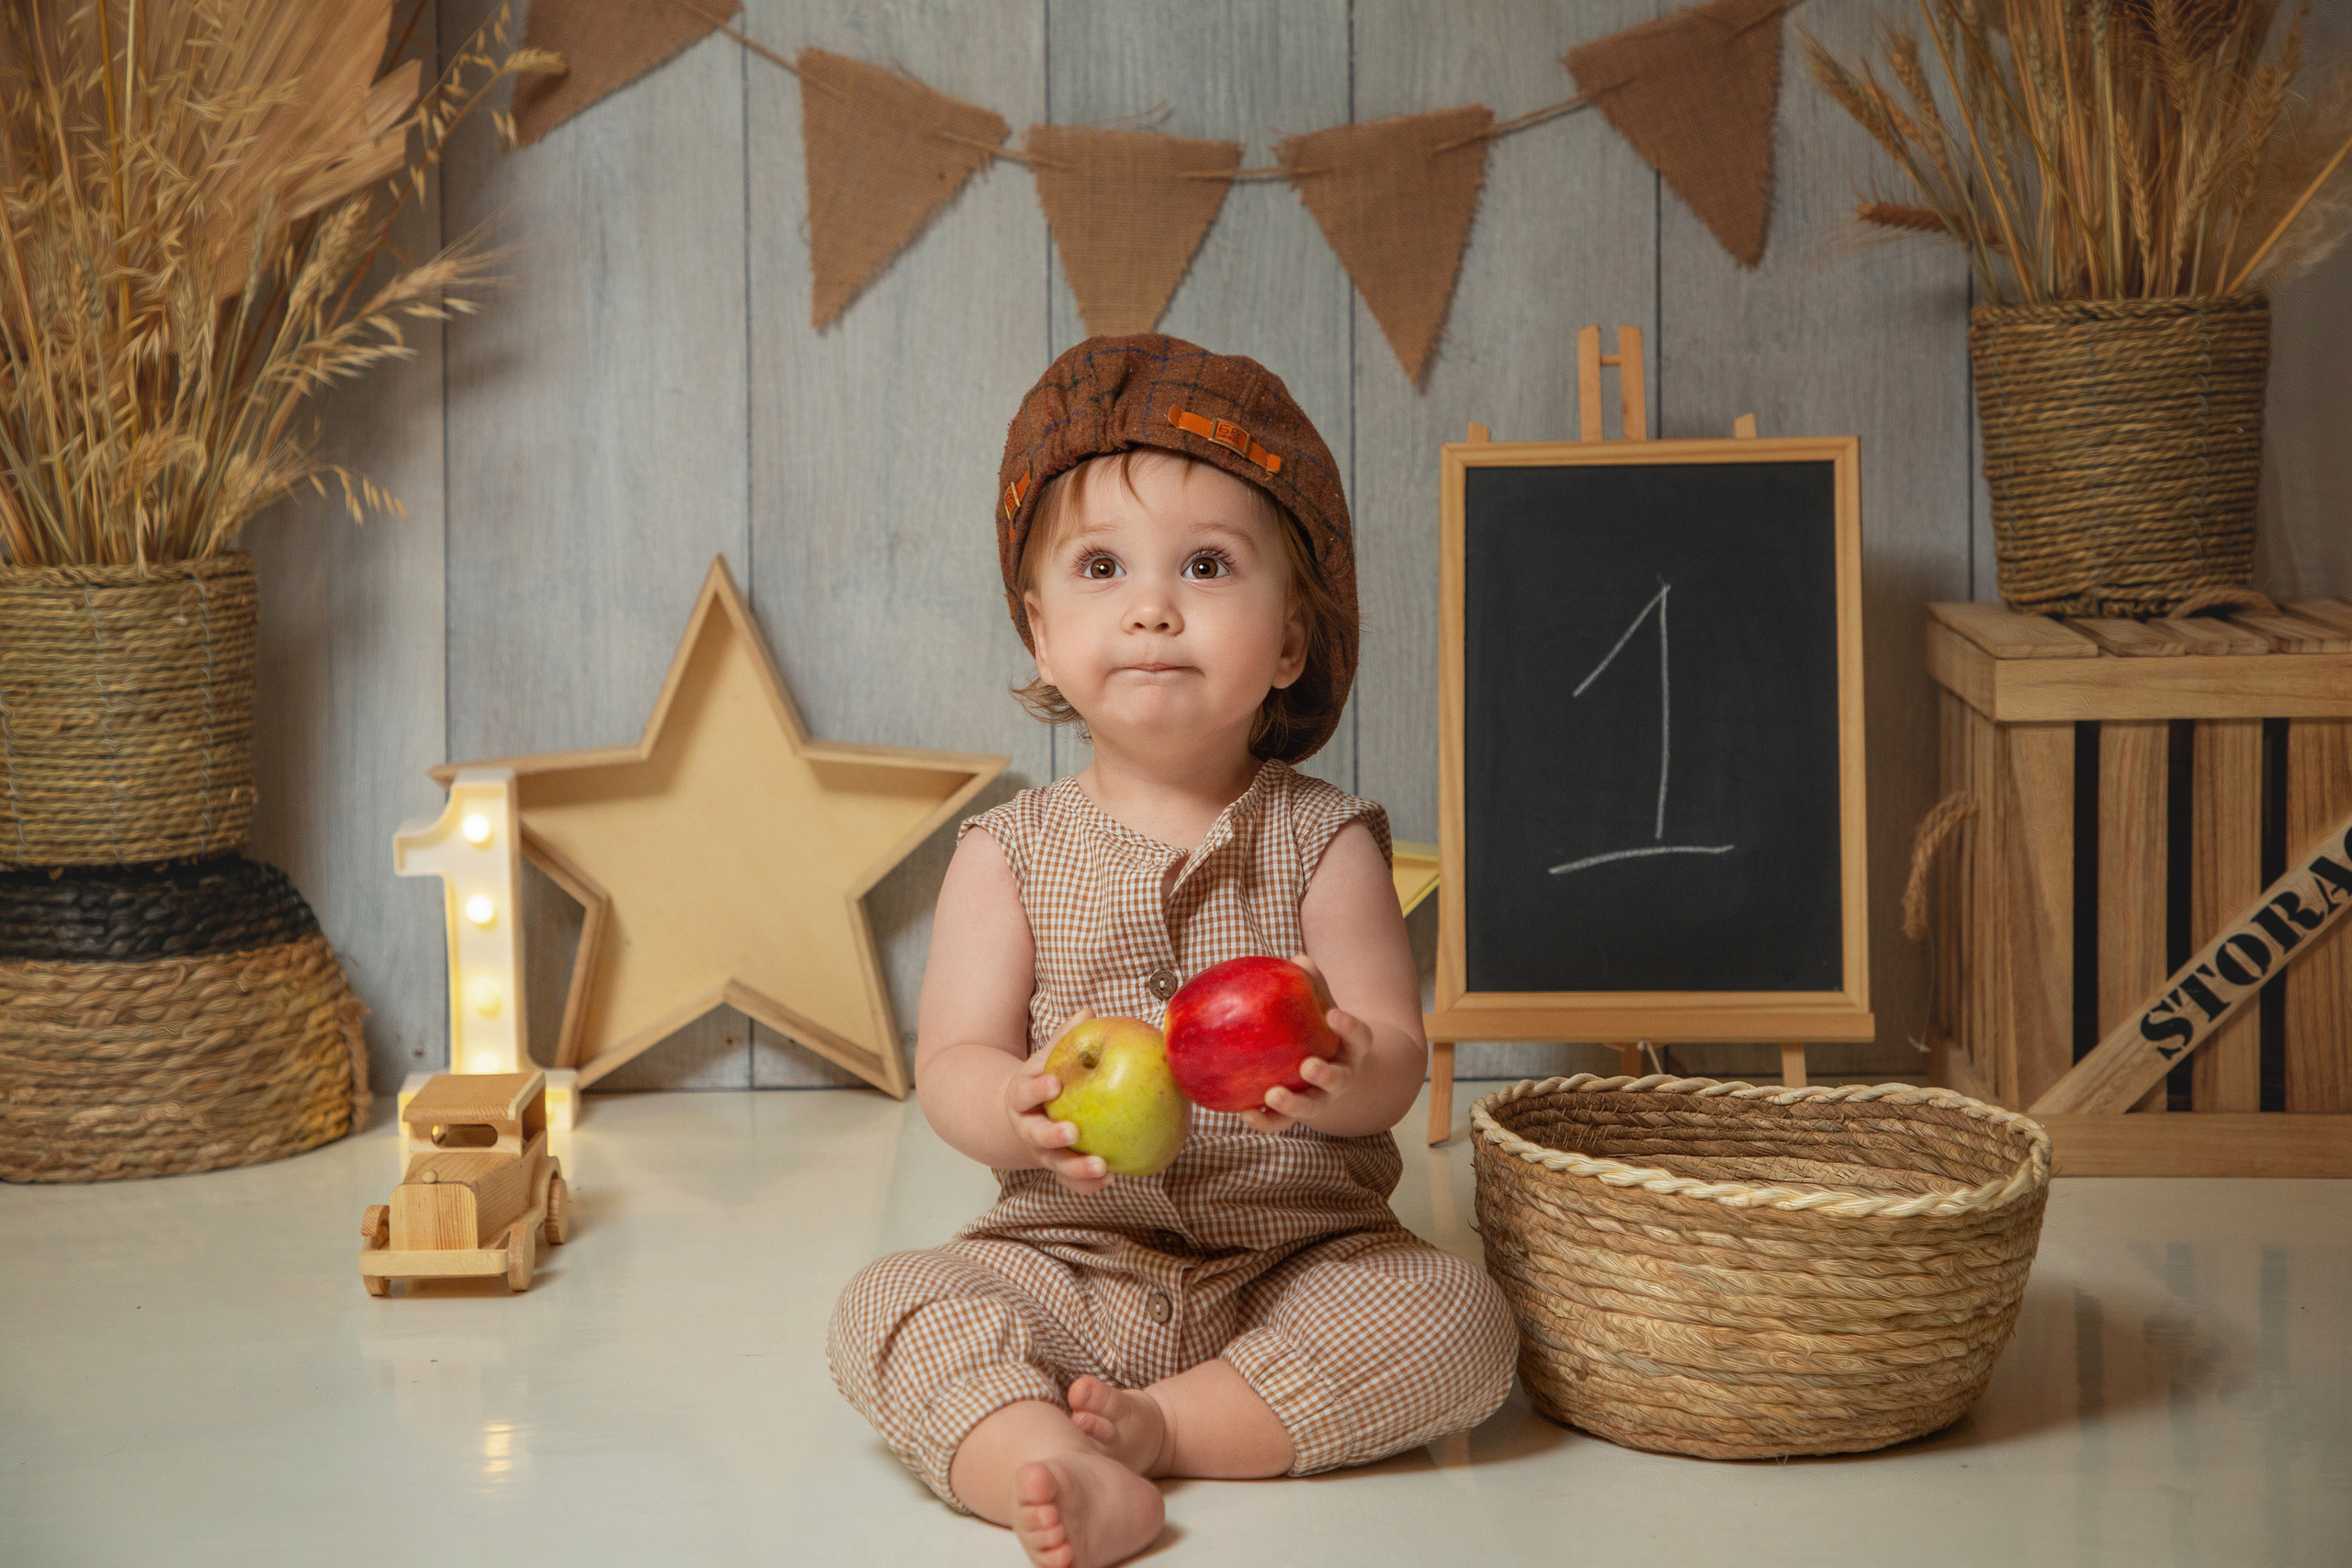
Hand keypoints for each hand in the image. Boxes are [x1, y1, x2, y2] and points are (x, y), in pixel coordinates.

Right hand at [1009, 1010, 1110, 1193]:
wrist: (1020, 1114)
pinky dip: (1088, 1183)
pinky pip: (1070, 1181)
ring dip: (1076, 1169)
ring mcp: (1041, 1152)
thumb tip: (1089, 1012)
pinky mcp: (1056, 1168)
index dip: (1038, 1090)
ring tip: (1102, 1166)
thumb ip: (1066, 1038)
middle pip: (1035, 1135)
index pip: (1024, 1093)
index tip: (1055, 1083)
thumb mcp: (1047, 1058)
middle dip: (1053, 1135)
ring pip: (1054, 1164)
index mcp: (1021, 1097)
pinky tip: (1111, 1178)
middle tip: (1074, 1132)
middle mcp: (1027, 1127)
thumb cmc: (1043, 1078)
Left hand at [1239, 955, 1368, 1134]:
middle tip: (1308, 1066)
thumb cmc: (1319, 1028)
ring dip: (1293, 1105)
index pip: (1359, 1037)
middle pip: (1338, 1081)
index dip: (1349, 1027)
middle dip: (1325, 1076)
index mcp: (1352, 1048)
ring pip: (1311, 1108)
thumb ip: (1312, 985)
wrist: (1325, 1068)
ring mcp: (1320, 1099)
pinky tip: (1244, 1112)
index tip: (1333, 1014)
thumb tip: (1296, 960)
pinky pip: (1281, 1122)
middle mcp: (1341, 1077)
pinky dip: (1264, 1120)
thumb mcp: (1322, 1004)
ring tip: (1272, 1094)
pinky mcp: (1295, 1115)